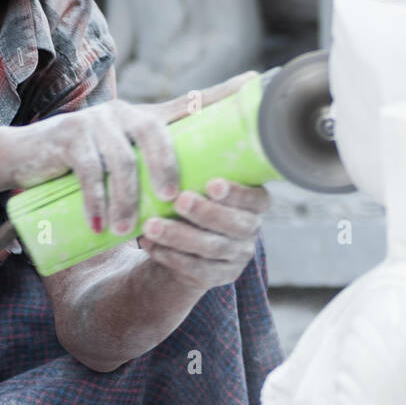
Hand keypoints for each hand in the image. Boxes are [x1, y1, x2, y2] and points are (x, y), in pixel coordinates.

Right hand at [15, 71, 257, 237]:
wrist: (22, 159)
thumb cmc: (81, 167)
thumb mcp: (118, 163)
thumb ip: (146, 170)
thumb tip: (185, 204)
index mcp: (145, 117)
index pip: (190, 102)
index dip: (223, 93)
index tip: (255, 81)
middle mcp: (124, 112)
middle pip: (155, 134)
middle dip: (166, 168)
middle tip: (172, 200)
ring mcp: (95, 121)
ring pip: (121, 161)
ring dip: (125, 200)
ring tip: (125, 230)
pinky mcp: (67, 137)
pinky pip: (89, 171)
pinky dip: (95, 202)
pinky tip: (98, 226)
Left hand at [138, 177, 270, 290]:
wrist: (187, 241)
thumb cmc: (195, 196)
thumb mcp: (202, 181)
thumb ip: (201, 165)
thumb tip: (183, 128)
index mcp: (255, 203)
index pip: (256, 199)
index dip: (237, 193)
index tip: (212, 184)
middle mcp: (250, 229)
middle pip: (234, 225)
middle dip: (206, 213)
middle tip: (179, 201)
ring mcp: (237, 256)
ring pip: (211, 248)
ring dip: (179, 236)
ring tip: (151, 225)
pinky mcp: (218, 276)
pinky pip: (196, 269)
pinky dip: (170, 256)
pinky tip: (150, 244)